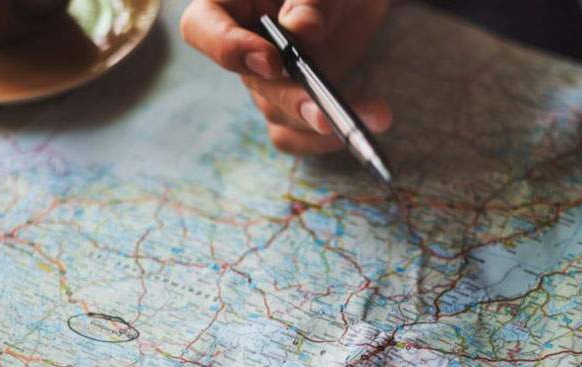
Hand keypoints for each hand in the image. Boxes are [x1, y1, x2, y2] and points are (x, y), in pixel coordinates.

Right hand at [180, 0, 392, 154]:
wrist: (351, 1)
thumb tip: (303, 30)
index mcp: (229, 4)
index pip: (202, 28)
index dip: (229, 49)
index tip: (271, 60)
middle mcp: (240, 47)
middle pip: (254, 83)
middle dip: (293, 100)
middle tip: (325, 113)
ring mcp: (263, 82)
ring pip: (278, 115)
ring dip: (325, 123)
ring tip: (378, 114)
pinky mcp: (288, 106)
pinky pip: (296, 135)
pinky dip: (329, 139)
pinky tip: (368, 124)